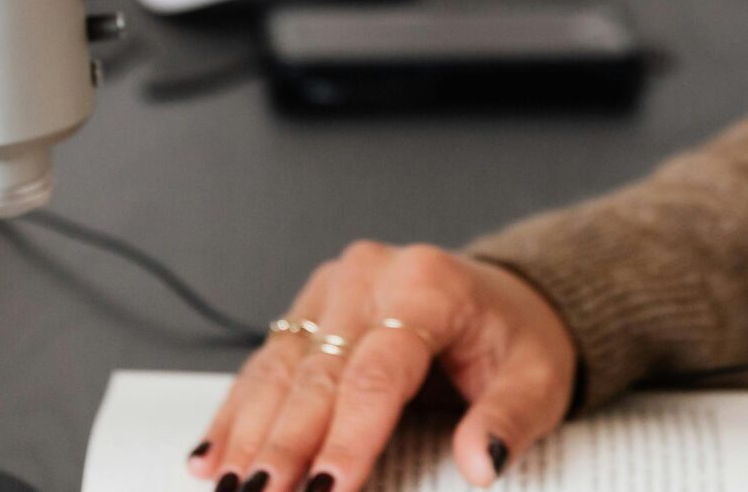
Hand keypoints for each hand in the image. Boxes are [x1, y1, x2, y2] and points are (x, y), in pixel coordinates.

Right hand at [189, 240, 576, 491]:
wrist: (505, 300)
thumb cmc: (515, 340)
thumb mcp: (537, 381)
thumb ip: (506, 421)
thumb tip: (478, 464)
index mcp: (427, 285)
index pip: (377, 375)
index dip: (347, 439)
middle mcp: (371, 276)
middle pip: (316, 375)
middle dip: (283, 450)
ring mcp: (333, 288)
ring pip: (278, 369)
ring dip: (248, 437)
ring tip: (228, 490)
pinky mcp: (311, 308)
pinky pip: (266, 363)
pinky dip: (237, 414)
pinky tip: (210, 457)